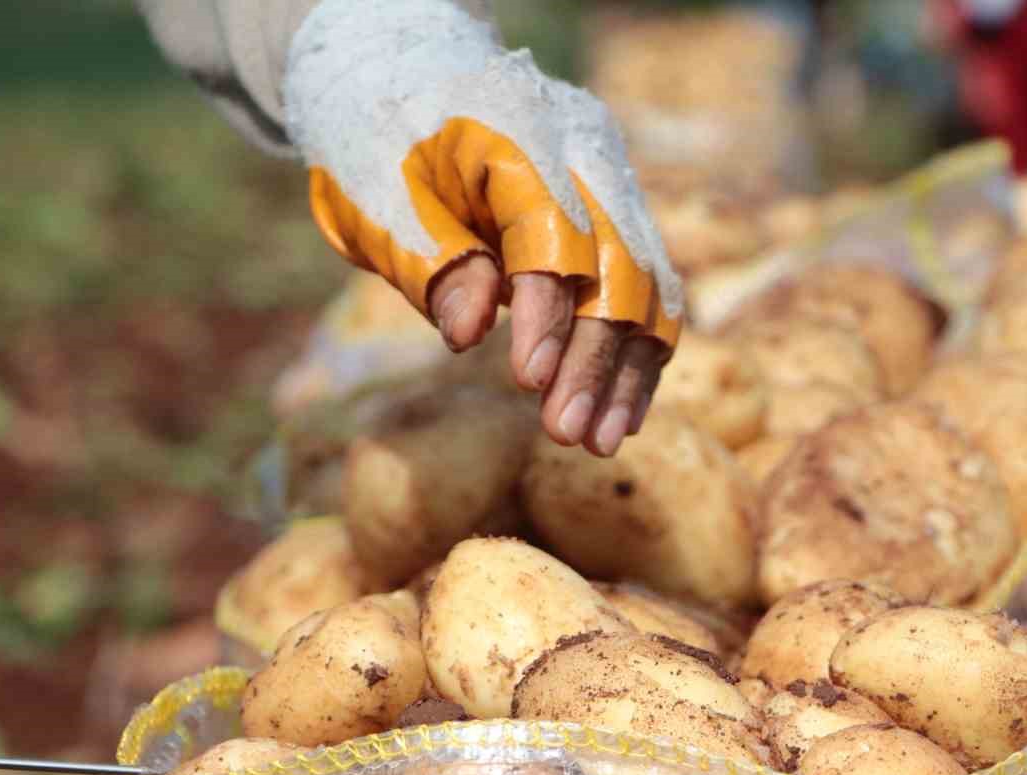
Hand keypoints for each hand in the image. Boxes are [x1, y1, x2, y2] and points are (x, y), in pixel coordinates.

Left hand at [287, 0, 682, 456]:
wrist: (406, 80)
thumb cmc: (380, 143)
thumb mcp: (377, 198)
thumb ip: (430, 260)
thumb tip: (472, 336)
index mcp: (518, 131)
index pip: (552, 232)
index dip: (546, 313)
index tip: (530, 383)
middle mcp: (585, 150)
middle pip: (615, 265)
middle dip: (594, 358)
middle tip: (566, 435)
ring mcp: (613, 179)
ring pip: (647, 284)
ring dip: (626, 371)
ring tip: (598, 442)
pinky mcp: (621, 214)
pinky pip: (649, 290)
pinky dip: (637, 355)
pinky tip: (620, 416)